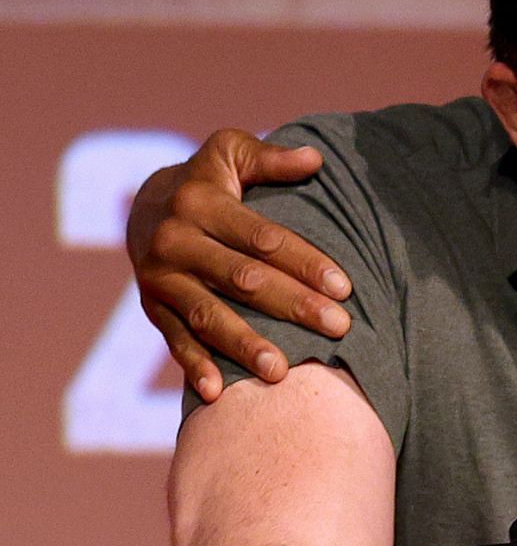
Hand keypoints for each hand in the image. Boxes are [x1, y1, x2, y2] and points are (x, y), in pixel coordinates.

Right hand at [127, 129, 353, 400]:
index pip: (262, 239)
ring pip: (207, 316)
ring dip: (244, 345)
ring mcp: (160, 278)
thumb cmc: (209, 179)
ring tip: (282, 371)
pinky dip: (194, 367)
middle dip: (293, 305)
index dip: (305, 262)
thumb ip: (270, 158)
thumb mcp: (230, 153)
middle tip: (338, 328)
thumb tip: (316, 159)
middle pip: (243, 280)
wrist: (143, 205)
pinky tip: (219, 393)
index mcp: (200, 203)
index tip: (344, 288)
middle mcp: (175, 242)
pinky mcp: (152, 307)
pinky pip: (174, 340)